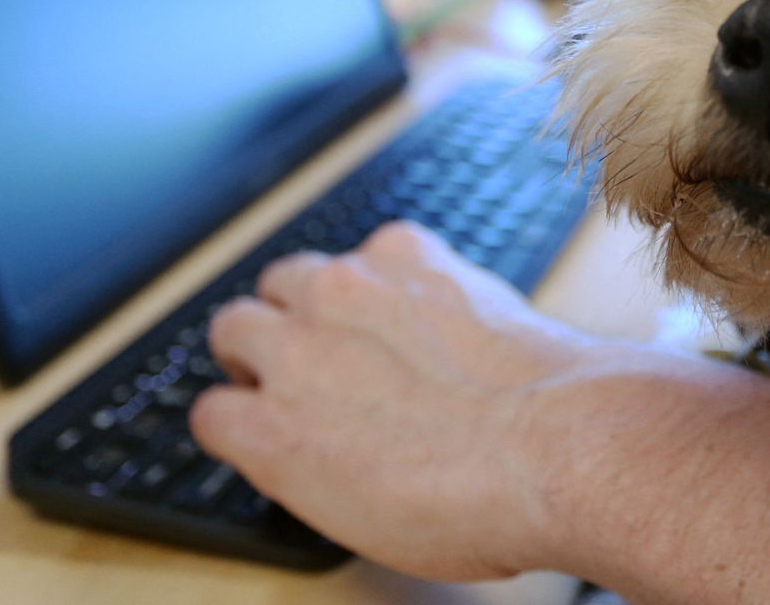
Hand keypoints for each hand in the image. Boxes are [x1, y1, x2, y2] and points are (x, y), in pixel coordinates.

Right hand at [190, 222, 608, 580]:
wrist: (554, 445)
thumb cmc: (478, 504)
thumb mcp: (367, 522)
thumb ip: (319, 470)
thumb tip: (327, 449)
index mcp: (271, 437)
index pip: (214, 413)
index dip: (247, 416)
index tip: (269, 415)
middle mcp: (293, 352)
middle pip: (235, 326)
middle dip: (265, 345)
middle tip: (309, 364)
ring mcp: (346, 291)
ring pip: (292, 273)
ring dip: (316, 299)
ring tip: (363, 327)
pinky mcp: (406, 252)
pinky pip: (378, 247)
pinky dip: (396, 270)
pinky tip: (430, 302)